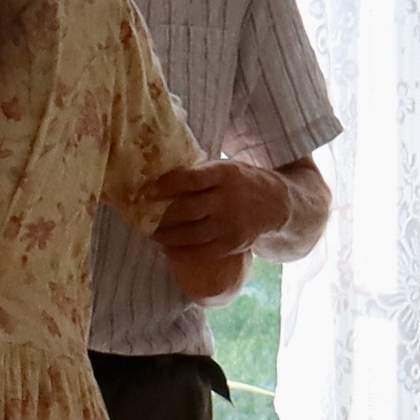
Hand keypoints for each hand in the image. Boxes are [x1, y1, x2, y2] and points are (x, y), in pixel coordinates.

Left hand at [145, 157, 281, 295]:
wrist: (276, 204)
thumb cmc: (240, 182)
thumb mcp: (225, 168)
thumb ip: (199, 173)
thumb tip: (159, 174)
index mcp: (225, 174)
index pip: (189, 180)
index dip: (165, 186)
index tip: (146, 192)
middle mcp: (228, 199)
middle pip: (186, 210)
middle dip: (161, 215)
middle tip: (143, 216)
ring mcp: (230, 224)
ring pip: (190, 234)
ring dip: (166, 236)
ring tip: (152, 234)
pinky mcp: (232, 244)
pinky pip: (200, 251)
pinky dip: (180, 251)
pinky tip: (167, 248)